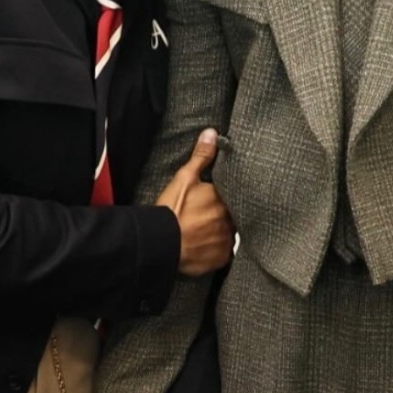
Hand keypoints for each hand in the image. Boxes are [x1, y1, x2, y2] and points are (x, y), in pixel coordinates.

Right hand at [155, 130, 233, 275]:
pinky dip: (215, 251)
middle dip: (221, 217)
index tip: (212, 202)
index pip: (231, 197)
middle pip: (231, 217)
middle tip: (204, 218)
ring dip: (219, 234)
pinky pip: (223, 254)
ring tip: (202, 234)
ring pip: (227, 235)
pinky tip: (203, 248)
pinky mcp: (221, 259)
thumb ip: (201, 157)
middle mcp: (230, 220)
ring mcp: (226, 241)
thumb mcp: (184, 178)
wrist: (162, 242)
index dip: (221, 200)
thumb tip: (212, 133)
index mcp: (223, 199)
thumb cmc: (172, 210)